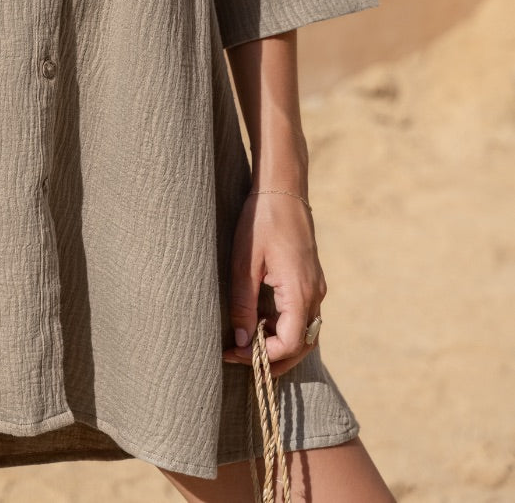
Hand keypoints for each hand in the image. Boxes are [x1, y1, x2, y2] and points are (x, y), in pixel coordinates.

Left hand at [221, 190, 325, 377]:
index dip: (263, 356)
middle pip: (302, 345)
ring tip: (248, 346)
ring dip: (280, 346)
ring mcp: (315, 287)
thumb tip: (242, 341)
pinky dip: (285, 329)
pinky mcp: (310, 280)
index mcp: (300, 291)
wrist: (282, 189)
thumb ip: (243, 304)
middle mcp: (314, 294)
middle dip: (274, 360)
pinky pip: (303, 316)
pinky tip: (261, 324)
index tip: (234, 352)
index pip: (289, 343)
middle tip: (239, 359)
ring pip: (305, 333)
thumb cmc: (261, 221)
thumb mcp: (244, 263)